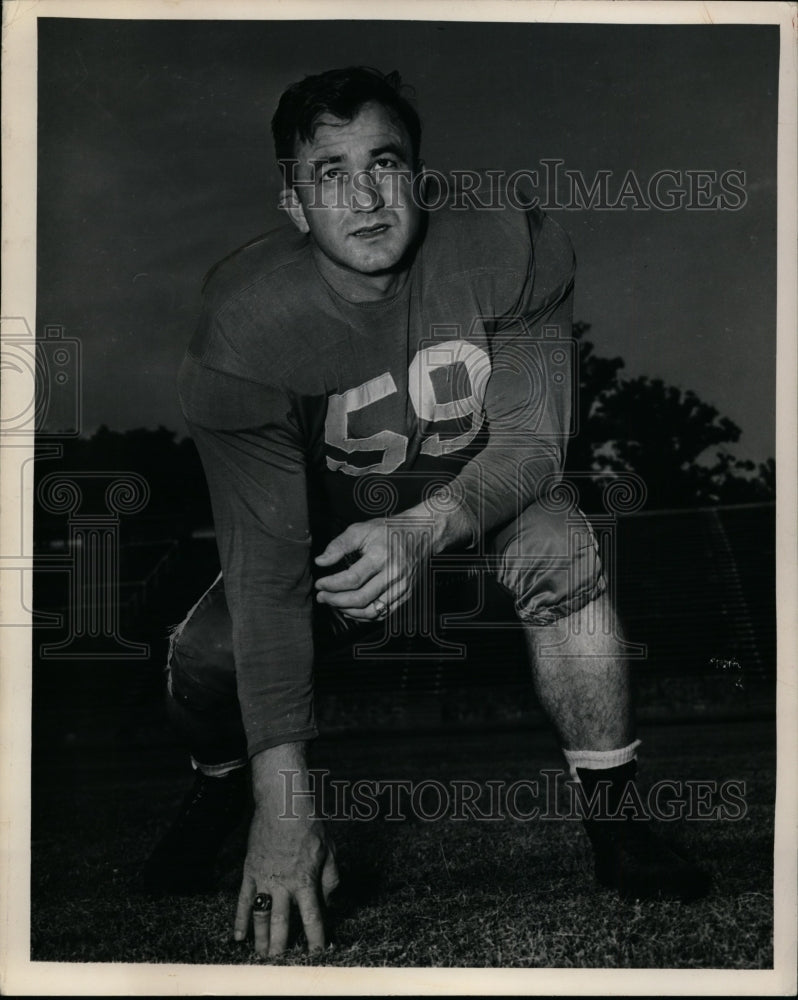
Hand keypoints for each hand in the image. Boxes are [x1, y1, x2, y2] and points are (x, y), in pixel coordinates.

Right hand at [234, 745, 338, 956]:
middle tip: (281, 966)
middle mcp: (284, 884)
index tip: (317, 955)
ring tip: (261, 957)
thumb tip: (330, 903)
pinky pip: (242, 900)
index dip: (315, 939)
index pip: (312, 917)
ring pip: (261, 915)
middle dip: (282, 947)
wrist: (281, 803)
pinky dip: (239, 919)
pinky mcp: (250, 871)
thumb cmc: (309, 824)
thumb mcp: (329, 850)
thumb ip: (331, 879)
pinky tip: (238, 937)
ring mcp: (264, 878)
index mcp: (306, 880)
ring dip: (261, 938)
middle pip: (282, 923)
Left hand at [314, 511, 435, 620]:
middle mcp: (394, 574)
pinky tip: (350, 609)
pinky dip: (364, 615)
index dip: (332, 585)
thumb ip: (339, 546)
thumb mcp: (361, 530)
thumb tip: (321, 562)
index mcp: (381, 556)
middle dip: (336, 601)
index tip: (319, 584)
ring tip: (334, 604)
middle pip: (360, 598)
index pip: (352, 579)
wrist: (420, 534)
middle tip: (322, 597)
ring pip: (371, 611)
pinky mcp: (405, 595)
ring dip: (348, 611)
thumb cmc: (388, 531)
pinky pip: (382, 614)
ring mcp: (401, 587)